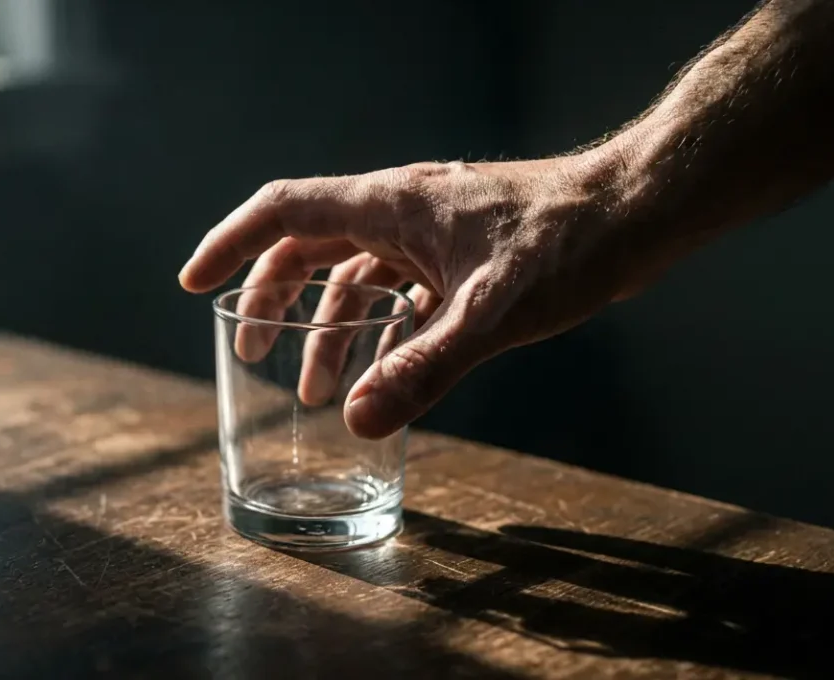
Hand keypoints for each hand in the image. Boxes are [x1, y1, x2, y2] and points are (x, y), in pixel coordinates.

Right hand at [180, 153, 660, 438]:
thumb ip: (423, 369)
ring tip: (316, 386)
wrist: (639, 211)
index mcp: (389, 205)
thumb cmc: (570, 242)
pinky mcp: (463, 253)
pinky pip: (399, 289)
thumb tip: (354, 423)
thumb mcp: (492, 313)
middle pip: (309, 245)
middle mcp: (402, 211)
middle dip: (273, 298)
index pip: (284, 212)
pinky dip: (379, 329)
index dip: (230, 245)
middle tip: (254, 351)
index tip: (193, 285)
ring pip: (354, 271)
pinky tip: (384, 370)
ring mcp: (432, 231)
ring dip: (327, 324)